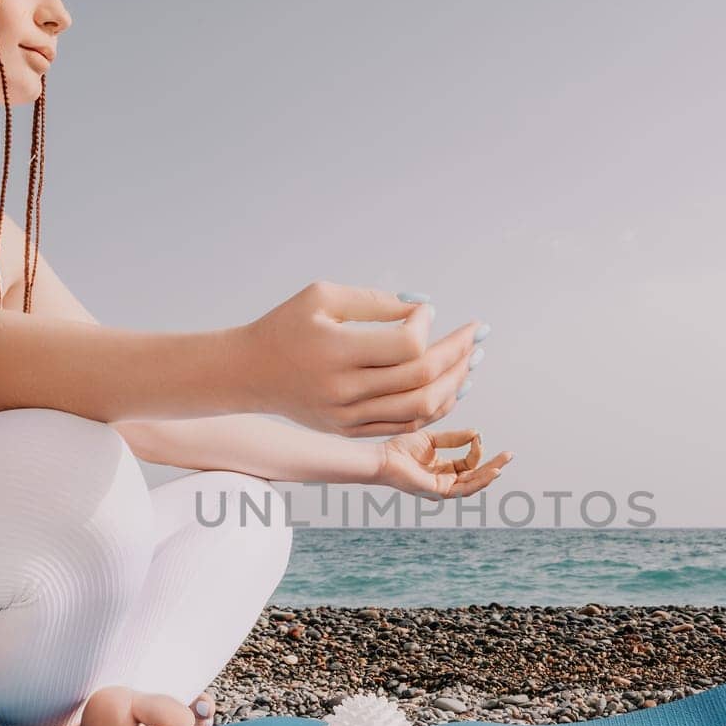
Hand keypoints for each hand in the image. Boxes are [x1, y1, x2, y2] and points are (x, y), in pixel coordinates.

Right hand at [243, 281, 481, 436]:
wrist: (249, 372)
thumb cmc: (287, 325)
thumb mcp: (323, 295)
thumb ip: (375, 301)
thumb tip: (423, 309)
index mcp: (336, 351)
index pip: (405, 346)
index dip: (426, 325)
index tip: (425, 311)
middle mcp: (344, 390)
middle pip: (420, 378)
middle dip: (456, 353)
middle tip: (477, 333)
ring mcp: (348, 417)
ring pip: (420, 408)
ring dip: (454, 382)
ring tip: (471, 360)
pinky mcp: (350, 430)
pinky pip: (405, 425)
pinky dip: (434, 407)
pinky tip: (451, 386)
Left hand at [375, 427, 512, 498]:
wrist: (383, 458)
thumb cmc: (400, 450)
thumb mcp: (432, 440)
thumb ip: (454, 438)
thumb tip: (476, 433)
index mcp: (442, 470)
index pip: (468, 464)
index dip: (476, 450)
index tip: (478, 436)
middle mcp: (444, 481)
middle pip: (475, 476)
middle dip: (494, 466)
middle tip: (510, 455)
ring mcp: (442, 489)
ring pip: (473, 485)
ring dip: (490, 474)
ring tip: (505, 462)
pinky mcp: (438, 492)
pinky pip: (463, 488)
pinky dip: (479, 480)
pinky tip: (491, 472)